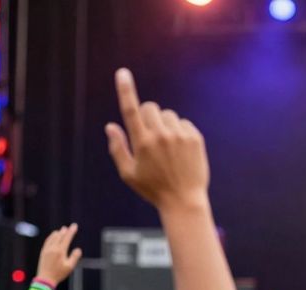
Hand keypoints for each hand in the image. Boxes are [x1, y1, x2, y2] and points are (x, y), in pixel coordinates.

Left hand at [36, 224, 82, 283]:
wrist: (45, 279)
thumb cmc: (59, 274)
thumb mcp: (70, 267)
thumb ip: (74, 257)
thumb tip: (78, 249)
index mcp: (60, 251)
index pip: (67, 238)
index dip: (71, 231)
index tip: (74, 226)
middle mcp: (53, 248)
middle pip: (60, 236)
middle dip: (65, 231)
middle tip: (69, 227)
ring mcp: (47, 249)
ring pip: (53, 238)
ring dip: (58, 233)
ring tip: (61, 230)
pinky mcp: (43, 252)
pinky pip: (47, 241)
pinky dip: (51, 237)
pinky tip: (52, 236)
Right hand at [105, 69, 208, 210]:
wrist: (184, 201)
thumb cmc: (153, 189)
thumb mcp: (128, 174)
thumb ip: (117, 148)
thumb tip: (110, 126)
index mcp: (142, 143)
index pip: (131, 110)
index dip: (125, 89)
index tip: (122, 73)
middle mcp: (161, 136)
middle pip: (150, 107)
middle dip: (146, 116)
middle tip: (149, 135)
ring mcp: (180, 136)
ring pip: (167, 115)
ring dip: (164, 124)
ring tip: (166, 146)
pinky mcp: (195, 138)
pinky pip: (183, 123)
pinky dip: (179, 131)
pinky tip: (179, 150)